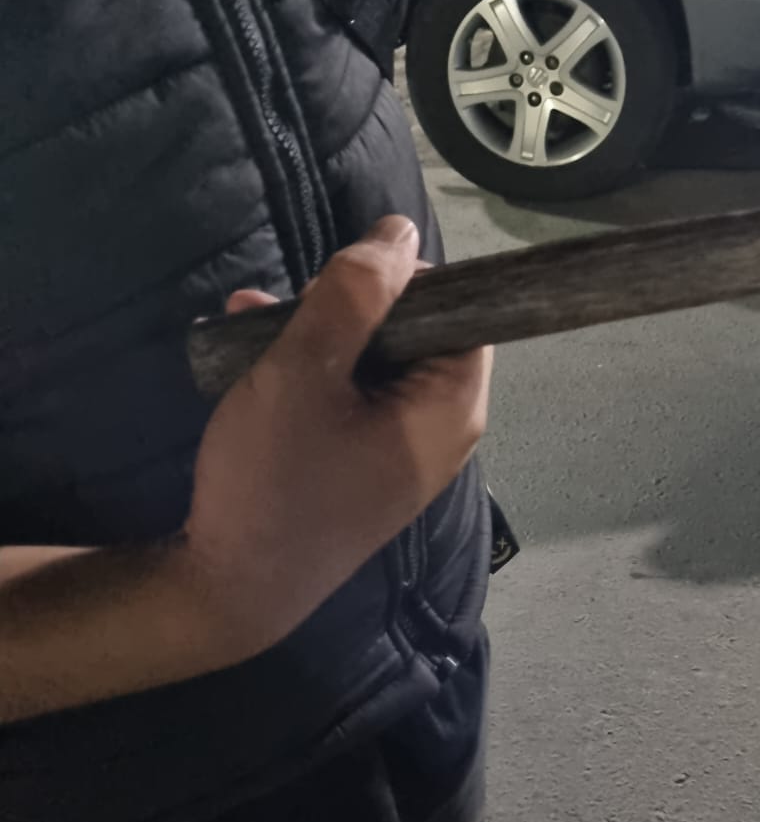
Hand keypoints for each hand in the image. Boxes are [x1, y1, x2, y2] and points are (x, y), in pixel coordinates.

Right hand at [178, 217, 491, 662]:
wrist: (231, 589)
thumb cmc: (275, 480)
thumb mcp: (304, 371)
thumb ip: (351, 296)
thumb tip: (399, 232)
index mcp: (453, 407)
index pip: (464, 309)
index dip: (406, 280)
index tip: (343, 280)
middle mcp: (445, 431)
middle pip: (419, 331)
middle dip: (349, 304)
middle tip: (290, 304)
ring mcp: (406, 452)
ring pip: (376, 361)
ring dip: (317, 332)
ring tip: (252, 318)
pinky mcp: (369, 466)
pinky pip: (354, 397)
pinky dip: (312, 371)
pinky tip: (252, 353)